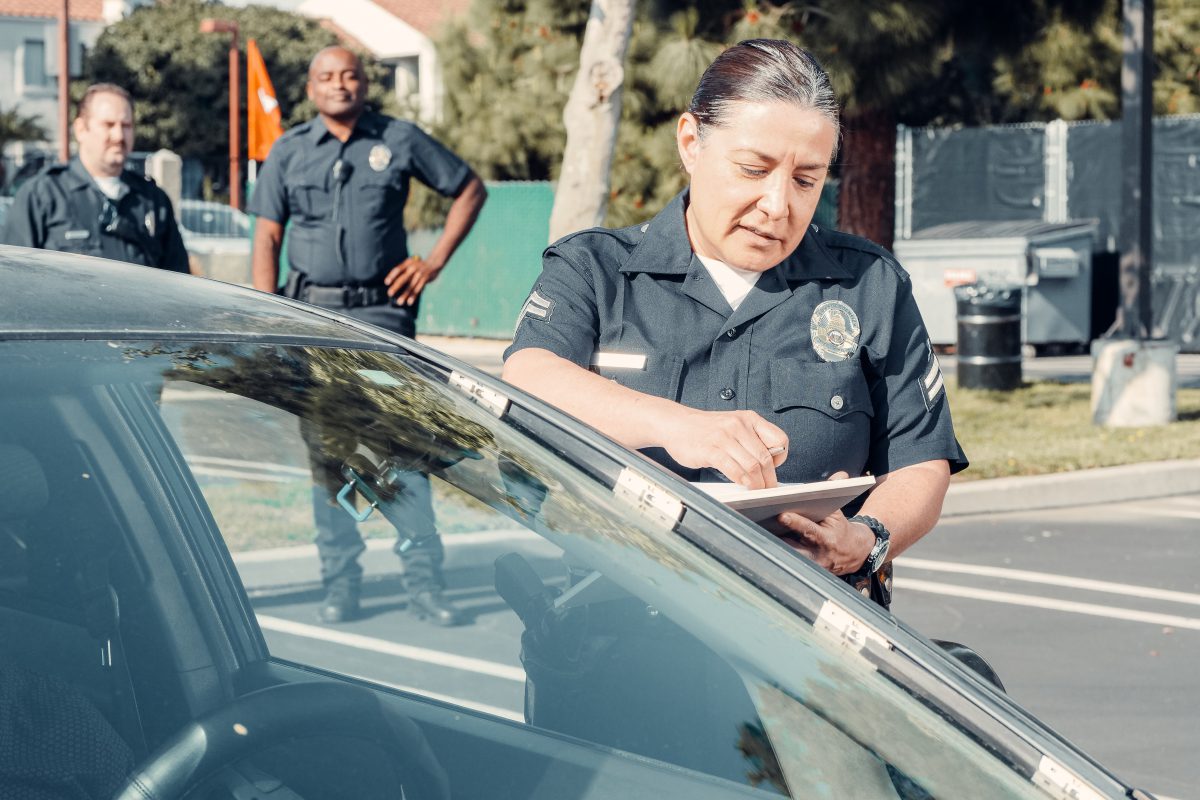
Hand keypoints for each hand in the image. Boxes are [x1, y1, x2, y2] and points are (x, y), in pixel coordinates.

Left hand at [385, 255, 444, 305]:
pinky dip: (414, 296)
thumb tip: (392, 282)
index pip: (398, 269)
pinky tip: (409, 302)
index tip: (386, 282)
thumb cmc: (418, 265)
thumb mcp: (410, 264)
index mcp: (408, 263)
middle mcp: (413, 267)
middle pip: (403, 278)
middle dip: (396, 286)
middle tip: (390, 293)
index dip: (392, 276)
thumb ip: (403, 271)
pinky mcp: (425, 279)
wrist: (434, 263)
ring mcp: (420, 274)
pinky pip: (418, 289)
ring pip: (411, 286)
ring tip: (399, 302)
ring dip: (405, 295)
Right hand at [660, 408, 787, 488]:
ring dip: (757, 483)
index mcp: (749, 419)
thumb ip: (750, 439)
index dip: (780, 458)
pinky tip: (742, 485)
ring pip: (752, 465)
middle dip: (770, 478)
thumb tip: (768, 464)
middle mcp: (739, 425)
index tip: (774, 469)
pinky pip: (733, 469)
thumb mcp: (733, 425)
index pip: (779, 439)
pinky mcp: (711, 450)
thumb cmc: (705, 429)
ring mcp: (724, 437)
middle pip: (765, 457)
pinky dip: (742, 481)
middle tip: (768, 489)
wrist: (676, 423)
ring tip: (757, 490)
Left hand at [768, 472, 873, 574]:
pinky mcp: (801, 570)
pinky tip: (759, 543)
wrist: (853, 552)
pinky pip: (785, 562)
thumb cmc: (839, 528)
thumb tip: (841, 475)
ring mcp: (808, 565)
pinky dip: (773, 552)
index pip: (809, 530)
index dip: (796, 523)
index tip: (781, 515)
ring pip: (786, 556)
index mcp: (826, 539)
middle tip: (758, 526)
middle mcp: (816, 554)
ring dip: (770, 546)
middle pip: (792, 547)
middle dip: (777, 538)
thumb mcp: (838, 512)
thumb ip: (835, 493)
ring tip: (753, 533)